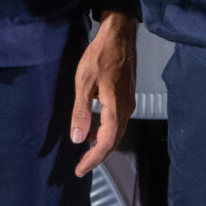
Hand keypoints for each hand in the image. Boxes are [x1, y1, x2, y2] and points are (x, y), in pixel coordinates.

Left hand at [70, 11, 135, 173]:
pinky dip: (106, 132)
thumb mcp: (84, 83)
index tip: (80, 169)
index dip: (93, 159)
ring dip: (102, 144)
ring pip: (117, 132)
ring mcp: (128, 103)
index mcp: (116, 108)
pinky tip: (94, 130)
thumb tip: (77, 139)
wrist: (119, 36)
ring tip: (86, 152)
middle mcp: (126, 109)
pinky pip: (118, 122)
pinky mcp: (126, 97)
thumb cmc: (99, 57)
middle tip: (81, 166)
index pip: (106, 142)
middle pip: (114, 141)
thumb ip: (81, 112)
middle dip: (98, 156)